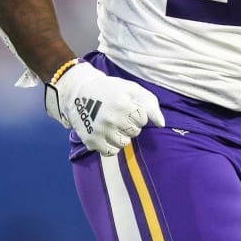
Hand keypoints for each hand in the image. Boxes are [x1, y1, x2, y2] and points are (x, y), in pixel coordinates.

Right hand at [45, 61, 164, 155]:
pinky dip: (111, 145)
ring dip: (122, 135)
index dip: (138, 113)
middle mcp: (111, 118)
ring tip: (113, 124)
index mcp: (122, 103)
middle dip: (130, 124)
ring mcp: (100, 131)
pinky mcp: (91, 141)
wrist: (78, 92)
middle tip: (119, 114)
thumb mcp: (131, 89)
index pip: (143, 119)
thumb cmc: (110, 90)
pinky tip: (107, 134)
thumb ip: (150, 104)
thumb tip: (161, 124)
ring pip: (124, 143)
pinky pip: (111, 152)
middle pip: (135, 132)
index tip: (128, 106)